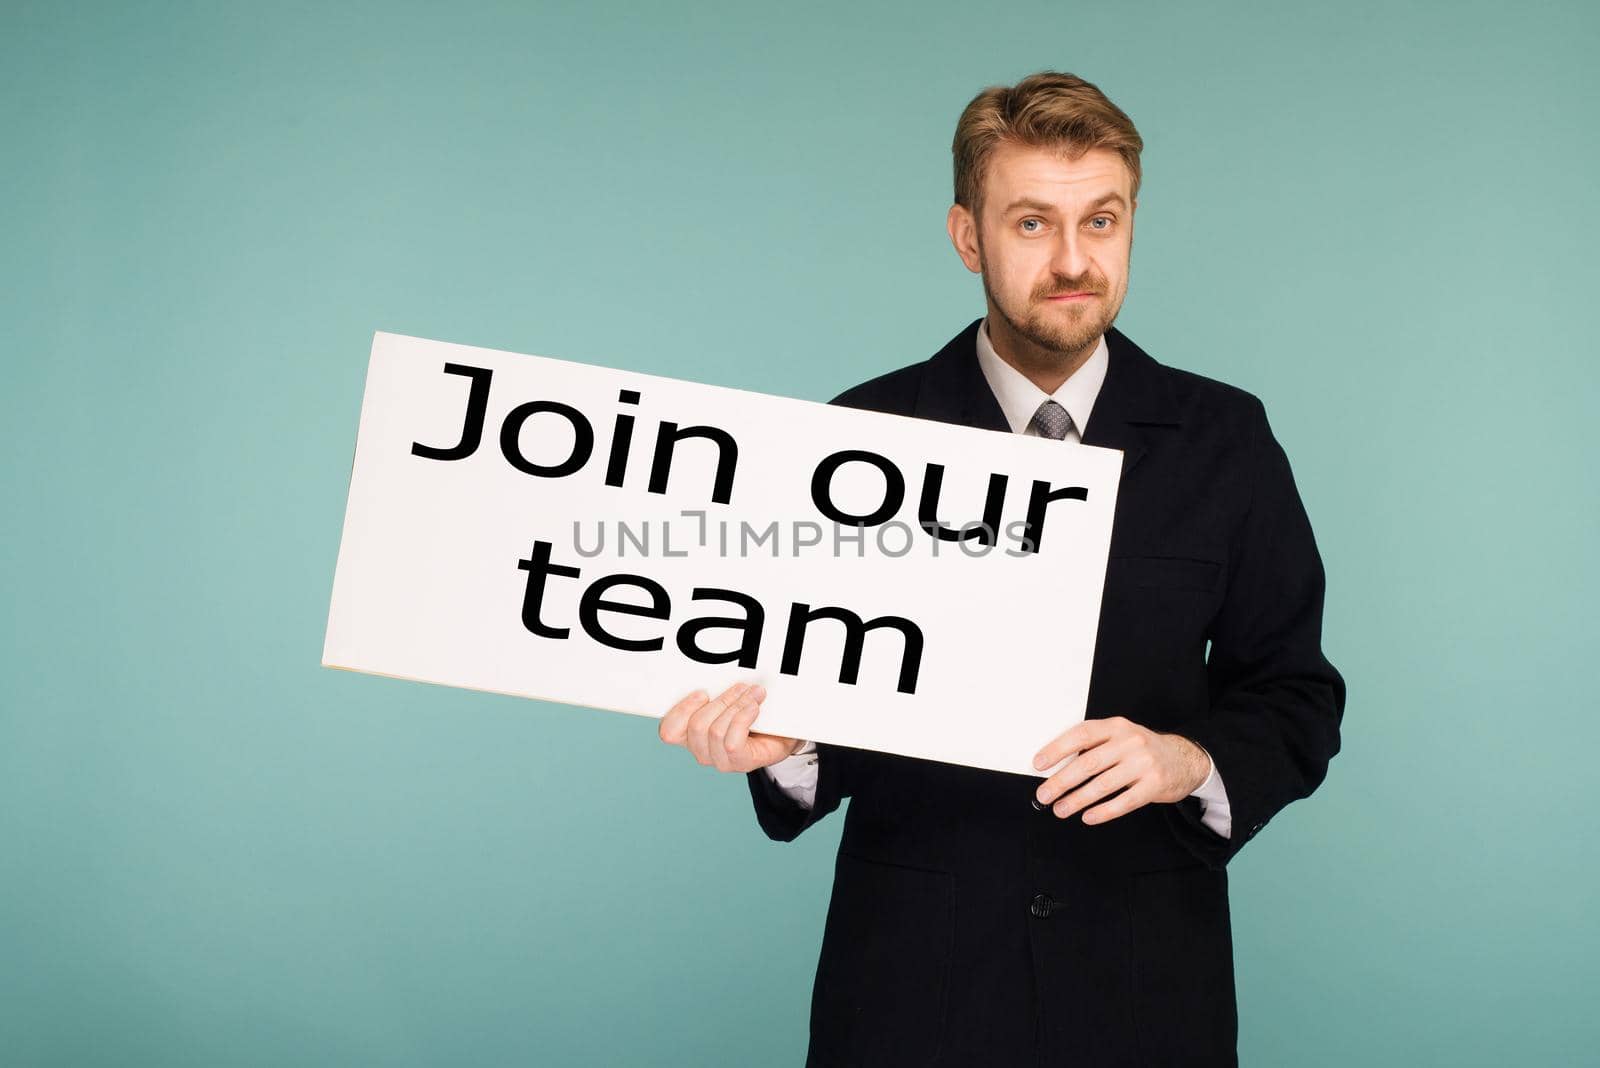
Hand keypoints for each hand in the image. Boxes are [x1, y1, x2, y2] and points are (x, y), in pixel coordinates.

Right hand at [658, 682, 800, 772]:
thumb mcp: (727, 699)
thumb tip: (714, 673)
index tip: (702, 692)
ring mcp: (720, 760)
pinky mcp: (740, 763)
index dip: (681, 710)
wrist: (782, 733)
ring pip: (716, 731)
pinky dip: (743, 719)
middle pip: (697, 725)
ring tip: (754, 694)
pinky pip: (732, 742)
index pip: (669, 730)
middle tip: (741, 687)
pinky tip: (754, 708)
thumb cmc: (752, 715)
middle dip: (722, 700)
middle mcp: (702, 751)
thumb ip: (714, 690)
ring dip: (737, 706)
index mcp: (690, 735)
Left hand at [1031, 716, 1209, 824]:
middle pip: (1088, 763)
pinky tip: (1087, 817)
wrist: (1184, 759)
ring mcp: (1144, 763)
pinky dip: (1103, 812)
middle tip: (1044, 794)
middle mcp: (1130, 742)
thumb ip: (1094, 746)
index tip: (1039, 764)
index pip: (1081, 735)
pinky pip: (1123, 802)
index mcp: (1116, 726)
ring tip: (1060, 809)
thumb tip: (1057, 768)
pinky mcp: (1154, 785)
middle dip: (1061, 782)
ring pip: (1103, 785)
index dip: (1057, 749)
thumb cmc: (1141, 750)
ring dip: (1077, 800)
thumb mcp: (1119, 737)